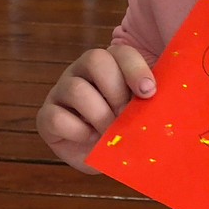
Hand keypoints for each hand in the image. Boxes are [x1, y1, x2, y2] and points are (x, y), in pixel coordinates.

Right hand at [37, 44, 155, 173]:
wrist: (107, 156)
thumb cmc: (128, 127)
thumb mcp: (143, 110)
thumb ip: (151, 99)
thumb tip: (162, 98)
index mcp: (110, 63)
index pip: (120, 52)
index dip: (135, 69)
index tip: (149, 93)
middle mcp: (83, 71)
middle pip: (95, 60)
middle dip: (116, 91)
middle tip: (126, 116)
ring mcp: (62, 91)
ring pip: (76, 88)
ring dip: (99, 114)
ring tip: (111, 132)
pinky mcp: (46, 116)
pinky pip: (56, 116)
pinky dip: (78, 131)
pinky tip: (90, 138)